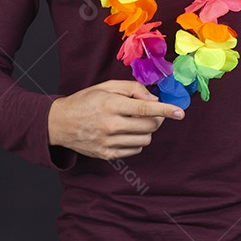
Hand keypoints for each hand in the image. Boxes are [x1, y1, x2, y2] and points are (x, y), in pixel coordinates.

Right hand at [47, 79, 184, 159]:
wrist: (60, 123)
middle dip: (157, 119)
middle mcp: (111, 125)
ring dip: (147, 130)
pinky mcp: (107, 154)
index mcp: (111, 105)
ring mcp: (109, 142)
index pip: (145, 109)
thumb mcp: (106, 86)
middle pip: (149, 126)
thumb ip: (132, 89)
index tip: (180, 112)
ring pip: (145, 139)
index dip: (166, 110)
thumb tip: (153, 99)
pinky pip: (135, 149)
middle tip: (152, 113)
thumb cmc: (85, 101)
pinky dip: (137, 140)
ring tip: (135, 122)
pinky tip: (127, 132)